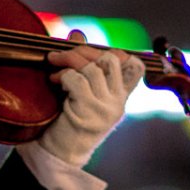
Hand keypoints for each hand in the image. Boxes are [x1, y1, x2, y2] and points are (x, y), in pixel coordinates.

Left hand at [36, 32, 143, 167]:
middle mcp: (118, 102)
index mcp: (120, 97)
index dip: (117, 52)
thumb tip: (77, 34)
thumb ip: (81, 63)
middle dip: (84, 51)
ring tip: (54, 71)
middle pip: (111, 59)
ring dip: (67, 63)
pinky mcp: (89, 112)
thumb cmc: (65, 120)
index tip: (93, 54)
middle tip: (61, 55)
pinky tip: (56, 82)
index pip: (135, 66)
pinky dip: (63, 76)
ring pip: (92, 68)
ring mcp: (105, 108)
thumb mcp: (78, 89)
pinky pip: (77, 79)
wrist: (56, 154)